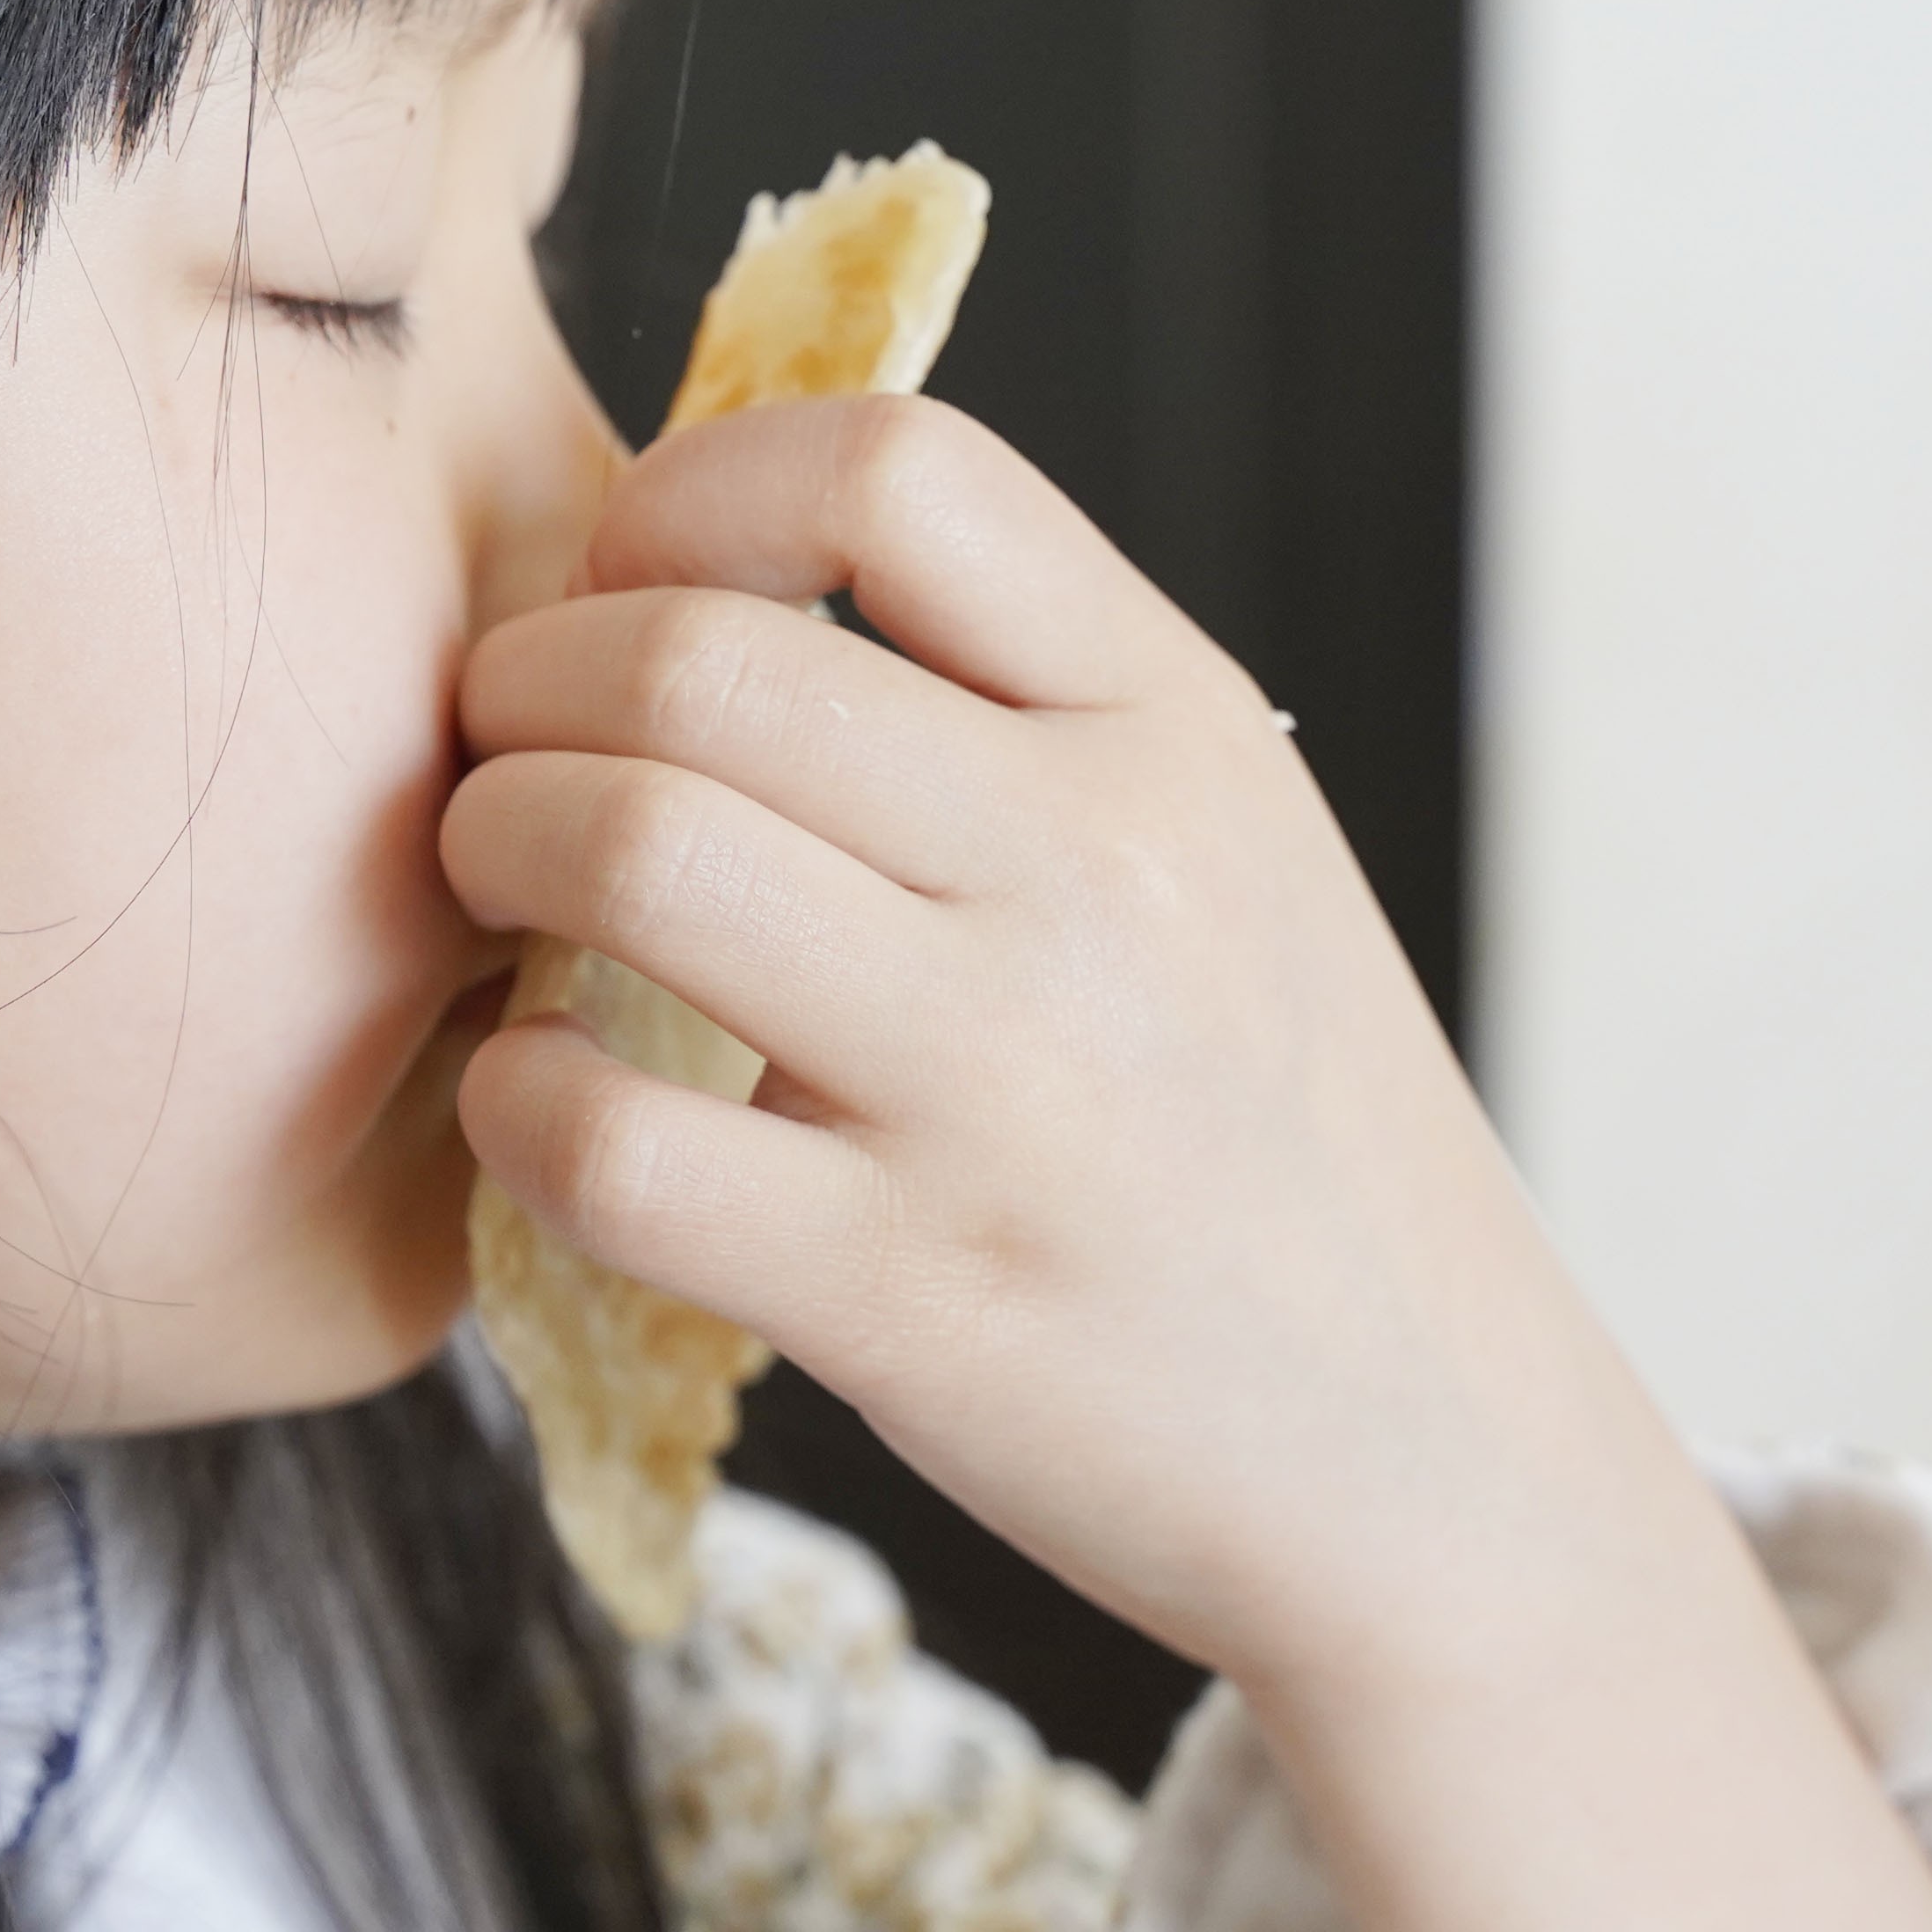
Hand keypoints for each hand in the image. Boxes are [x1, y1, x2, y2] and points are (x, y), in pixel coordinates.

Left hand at [447, 393, 1931, 1931]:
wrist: (1436, 1460)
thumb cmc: (1267, 1132)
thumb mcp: (1217, 844)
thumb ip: (1008, 698)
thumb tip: (686, 574)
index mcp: (1175, 726)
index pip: (894, 471)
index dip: (693, 495)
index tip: (636, 585)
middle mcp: (1103, 875)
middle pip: (696, 659)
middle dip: (527, 689)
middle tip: (507, 762)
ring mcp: (1012, 1089)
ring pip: (632, 854)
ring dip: (495, 857)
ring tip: (508, 909)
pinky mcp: (916, 1295)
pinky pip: (608, 1140)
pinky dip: (516, 1104)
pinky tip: (547, 1109)